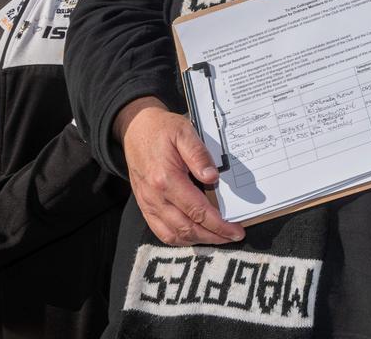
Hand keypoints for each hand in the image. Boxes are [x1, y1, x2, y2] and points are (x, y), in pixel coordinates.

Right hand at [115, 97, 245, 246]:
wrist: (134, 129)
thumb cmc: (162, 129)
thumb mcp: (185, 132)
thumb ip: (198, 155)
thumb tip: (212, 177)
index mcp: (166, 179)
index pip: (197, 211)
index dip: (219, 225)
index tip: (236, 231)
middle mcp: (155, 196)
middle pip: (187, 228)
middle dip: (213, 236)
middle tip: (232, 237)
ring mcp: (147, 203)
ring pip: (173, 235)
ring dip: (197, 240)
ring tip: (217, 238)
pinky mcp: (145, 206)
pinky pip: (160, 231)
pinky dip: (179, 238)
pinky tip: (195, 235)